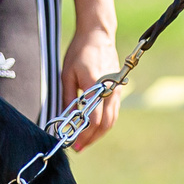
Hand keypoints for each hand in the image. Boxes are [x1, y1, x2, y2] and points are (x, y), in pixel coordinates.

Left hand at [60, 26, 120, 151]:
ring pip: (111, 120)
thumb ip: (68, 97)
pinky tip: (93, 129)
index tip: (73, 143)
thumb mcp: (67, 74)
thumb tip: (66, 118)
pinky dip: (104, 124)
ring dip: (99, 133)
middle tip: (78, 147)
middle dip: (92, 138)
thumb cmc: (80, 52)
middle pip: (105, 123)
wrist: (98, 35)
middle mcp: (109, 89)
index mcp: (95, 84)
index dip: (84, 133)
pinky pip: (113, 112)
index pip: (94, 117)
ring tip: (85, 142)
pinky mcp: (117, 90)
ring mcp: (116, 90)